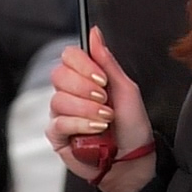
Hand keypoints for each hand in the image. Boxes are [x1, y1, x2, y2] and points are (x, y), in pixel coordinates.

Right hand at [46, 26, 153, 191]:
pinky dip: (80, 125)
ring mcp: (61, 114)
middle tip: (105, 100)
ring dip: (87, 110)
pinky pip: (59, 122)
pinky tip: (95, 131)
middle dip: (85, 88)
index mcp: (86, 78)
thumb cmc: (132, 125)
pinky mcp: (57, 136)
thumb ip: (107, 61)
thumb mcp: (126, 88)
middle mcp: (70, 93)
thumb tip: (94, 32)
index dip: (82, 64)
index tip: (102, 79)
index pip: (68, 56)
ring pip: (59, 100)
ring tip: (106, 120)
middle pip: (59, 75)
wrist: (134, 159)